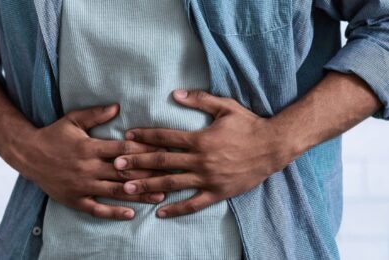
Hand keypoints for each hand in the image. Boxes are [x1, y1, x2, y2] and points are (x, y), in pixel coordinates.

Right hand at [3, 104, 165, 219]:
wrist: (26, 154)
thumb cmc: (53, 134)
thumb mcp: (72, 120)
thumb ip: (95, 114)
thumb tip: (118, 106)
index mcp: (89, 147)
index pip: (122, 150)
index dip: (144, 151)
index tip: (163, 150)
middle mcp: (88, 168)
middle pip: (124, 172)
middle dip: (148, 174)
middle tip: (170, 176)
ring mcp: (82, 185)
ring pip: (115, 191)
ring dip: (139, 194)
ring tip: (160, 195)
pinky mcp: (75, 199)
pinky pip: (97, 208)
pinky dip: (114, 212)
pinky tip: (131, 214)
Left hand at [113, 90, 296, 217]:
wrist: (273, 146)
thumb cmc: (248, 124)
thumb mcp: (225, 106)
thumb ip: (200, 100)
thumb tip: (175, 94)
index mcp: (199, 139)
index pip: (165, 137)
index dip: (144, 136)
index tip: (127, 137)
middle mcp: (200, 160)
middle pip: (162, 161)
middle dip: (137, 162)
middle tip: (116, 164)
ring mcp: (208, 178)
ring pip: (172, 183)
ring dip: (148, 185)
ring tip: (127, 189)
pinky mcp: (217, 192)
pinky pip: (194, 203)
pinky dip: (176, 209)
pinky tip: (160, 212)